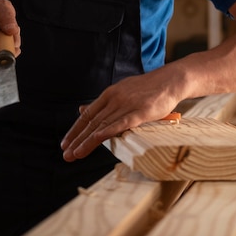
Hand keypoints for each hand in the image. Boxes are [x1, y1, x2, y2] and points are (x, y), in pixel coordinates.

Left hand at [60, 69, 179, 160]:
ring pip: (103, 125)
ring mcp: (127, 104)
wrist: (170, 80)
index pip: (88, 115)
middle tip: (66, 154)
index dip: (75, 130)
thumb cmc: (147, 89)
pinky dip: (107, 131)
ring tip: (76, 154)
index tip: (65, 143)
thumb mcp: (121, 92)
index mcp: (110, 94)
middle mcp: (115, 98)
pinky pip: (121, 123)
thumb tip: (82, 110)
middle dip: (77, 139)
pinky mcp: (141, 111)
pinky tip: (96, 139)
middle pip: (92, 122)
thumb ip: (103, 104)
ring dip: (87, 141)